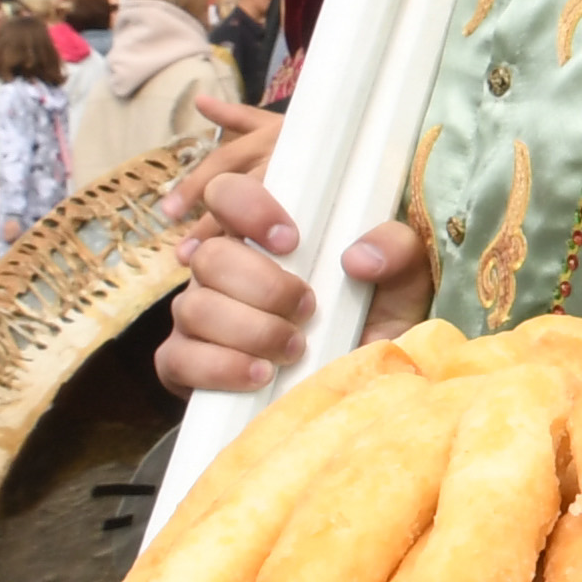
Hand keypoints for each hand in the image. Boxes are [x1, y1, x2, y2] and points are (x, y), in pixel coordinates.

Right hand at [152, 90, 433, 391]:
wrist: (358, 389)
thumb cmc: (374, 322)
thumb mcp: (403, 282)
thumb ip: (398, 251)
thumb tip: (359, 257)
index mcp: (263, 236)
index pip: (226, 192)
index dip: (248, 208)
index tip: (291, 240)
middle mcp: (222, 269)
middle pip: (210, 256)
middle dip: (263, 287)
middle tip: (307, 308)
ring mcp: (198, 315)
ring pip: (194, 307)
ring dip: (250, 330)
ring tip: (293, 348)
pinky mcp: (184, 362)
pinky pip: (178, 358)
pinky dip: (221, 367)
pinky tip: (260, 375)